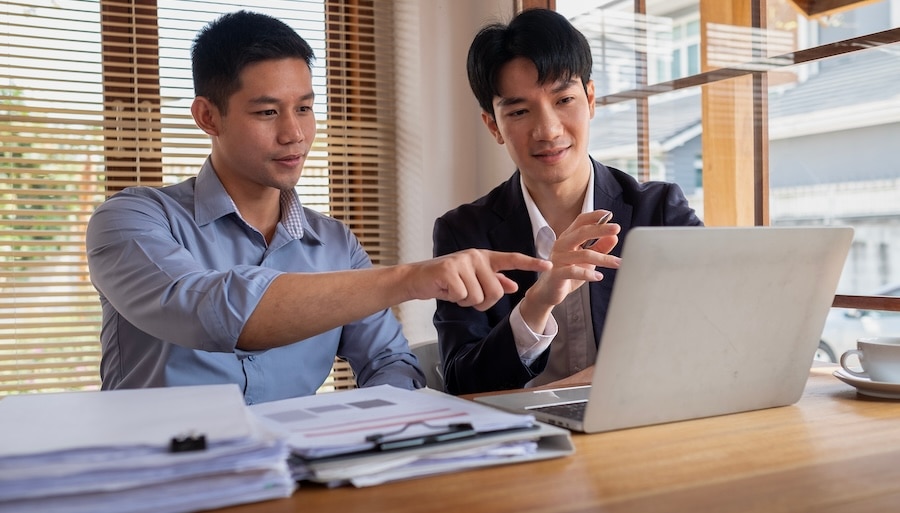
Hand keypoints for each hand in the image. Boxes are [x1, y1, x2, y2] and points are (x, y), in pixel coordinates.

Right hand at [405, 249, 551, 310]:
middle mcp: (476, 256)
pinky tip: (447, 291)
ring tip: (455, 291)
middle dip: (482, 302)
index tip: (549, 265)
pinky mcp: (450, 270)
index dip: (532, 263)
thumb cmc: (447, 280)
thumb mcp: (472, 279)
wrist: (418, 278)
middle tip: (467, 295)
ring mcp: (463, 261)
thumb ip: (493, 281)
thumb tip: (514, 286)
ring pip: (479, 297)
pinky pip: (464, 296)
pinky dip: (455, 299)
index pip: (512, 259)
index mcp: (484, 258)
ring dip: (467, 301)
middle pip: (496, 292)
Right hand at [519, 211, 619, 330]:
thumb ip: (599, 247)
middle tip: (616, 228)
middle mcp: (561, 245)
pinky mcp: (556, 274)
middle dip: (600, 229)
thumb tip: (614, 237)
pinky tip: (599, 276)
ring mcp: (557, 259)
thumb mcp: (587, 259)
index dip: (594, 216)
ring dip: (603, 258)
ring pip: (583, 254)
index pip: (580, 221)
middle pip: (581, 232)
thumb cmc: (567, 273)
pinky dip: (588, 274)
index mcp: (567, 238)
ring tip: (617, 262)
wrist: (548, 292)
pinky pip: (573, 271)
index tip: (609, 214)